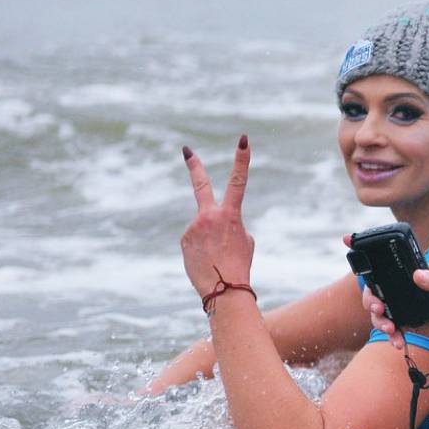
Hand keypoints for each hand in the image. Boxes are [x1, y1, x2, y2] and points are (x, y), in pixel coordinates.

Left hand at [180, 137, 255, 298]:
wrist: (224, 288)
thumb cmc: (240, 265)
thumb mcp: (244, 241)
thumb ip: (229, 224)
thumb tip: (212, 223)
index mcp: (231, 214)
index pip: (239, 181)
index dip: (242, 159)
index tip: (243, 140)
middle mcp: (209, 216)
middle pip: (201, 185)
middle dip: (195, 166)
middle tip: (187, 150)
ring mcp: (193, 226)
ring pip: (203, 227)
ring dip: (209, 239)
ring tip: (217, 256)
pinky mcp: (184, 238)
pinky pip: (195, 239)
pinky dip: (201, 248)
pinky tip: (207, 260)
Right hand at [358, 259, 428, 351]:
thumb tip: (417, 275)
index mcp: (414, 273)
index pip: (387, 261)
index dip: (366, 252)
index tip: (347, 239)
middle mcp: (406, 288)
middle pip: (375, 290)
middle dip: (370, 300)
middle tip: (377, 309)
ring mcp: (406, 306)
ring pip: (380, 312)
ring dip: (379, 322)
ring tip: (391, 330)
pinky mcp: (410, 324)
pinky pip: (392, 330)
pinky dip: (391, 337)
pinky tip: (398, 344)